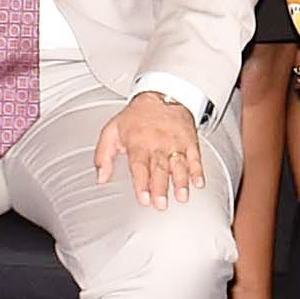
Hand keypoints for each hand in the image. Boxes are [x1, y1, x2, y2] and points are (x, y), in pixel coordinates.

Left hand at [92, 92, 206, 206]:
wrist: (163, 94)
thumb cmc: (136, 117)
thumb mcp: (112, 131)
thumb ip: (103, 156)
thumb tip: (101, 177)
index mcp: (138, 143)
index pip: (140, 166)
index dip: (141, 184)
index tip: (144, 199)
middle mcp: (158, 144)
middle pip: (159, 168)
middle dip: (160, 188)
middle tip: (161, 204)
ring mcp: (175, 143)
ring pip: (178, 165)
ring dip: (181, 182)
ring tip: (182, 196)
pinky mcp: (189, 141)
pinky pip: (195, 157)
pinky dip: (198, 170)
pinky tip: (198, 182)